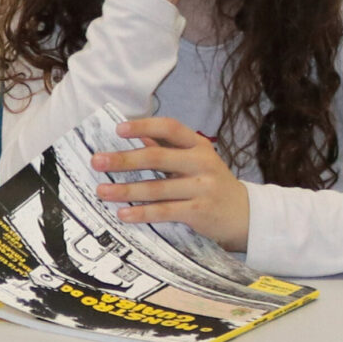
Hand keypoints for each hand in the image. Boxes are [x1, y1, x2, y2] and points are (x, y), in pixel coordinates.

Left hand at [91, 116, 250, 251]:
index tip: (117, 130)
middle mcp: (202, 163)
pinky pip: (165, 211)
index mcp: (198, 145)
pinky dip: (142, 213)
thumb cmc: (210, 182)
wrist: (245, 214)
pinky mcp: (199, 211)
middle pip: (157, 157)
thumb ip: (168, 148)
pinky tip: (123, 214)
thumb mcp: (194, 160)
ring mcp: (202, 187)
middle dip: (124, 160)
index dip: (144, 127)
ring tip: (101, 191)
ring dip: (125, 190)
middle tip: (97, 162)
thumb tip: (137, 135)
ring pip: (157, 187)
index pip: (170, 128)